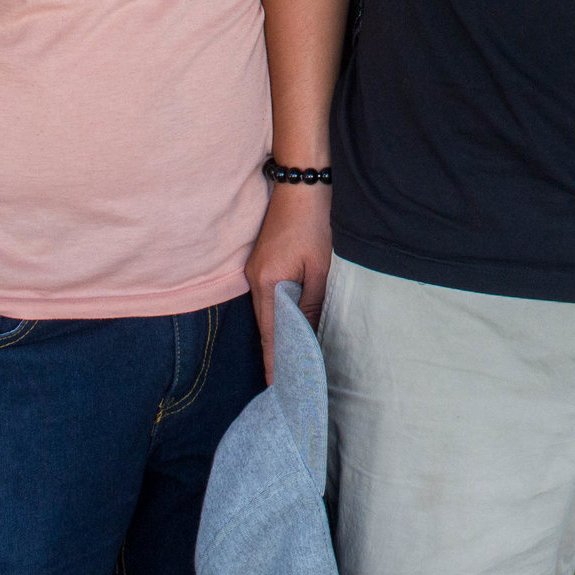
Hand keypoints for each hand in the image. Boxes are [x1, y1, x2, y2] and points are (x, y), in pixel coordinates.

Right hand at [245, 179, 332, 381]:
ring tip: (287, 363)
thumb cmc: (313, 225)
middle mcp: (256, 280)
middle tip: (284, 385)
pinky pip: (269, 298)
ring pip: (267, 312)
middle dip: (274, 354)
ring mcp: (257, 271)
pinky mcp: (264, 263)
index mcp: (267, 284)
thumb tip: (307, 337)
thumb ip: (311, 304)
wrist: (302, 186)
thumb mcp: (318, 268)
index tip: (276, 388)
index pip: (269, 333)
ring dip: (276, 336)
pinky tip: (287, 327)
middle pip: (265, 326)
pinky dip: (277, 316)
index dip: (275, 361)